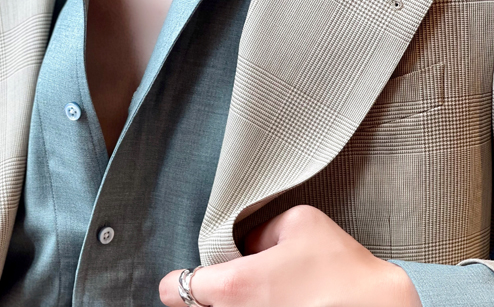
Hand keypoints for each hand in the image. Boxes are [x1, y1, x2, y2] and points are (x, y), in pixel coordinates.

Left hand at [159, 205, 421, 306]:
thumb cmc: (344, 272)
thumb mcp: (299, 223)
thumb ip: (258, 230)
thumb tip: (245, 245)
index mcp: (234, 287)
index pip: (178, 288)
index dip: (180, 278)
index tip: (189, 276)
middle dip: (208, 293)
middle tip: (229, 281)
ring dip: (233, 303)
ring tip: (268, 291)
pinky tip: (280, 301)